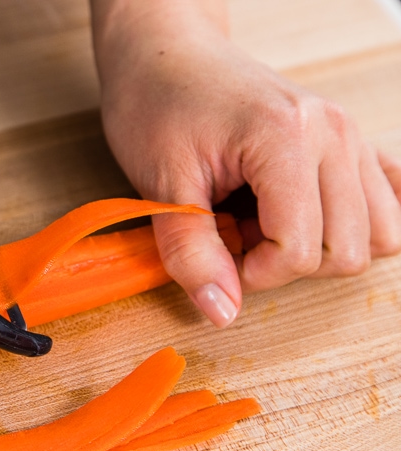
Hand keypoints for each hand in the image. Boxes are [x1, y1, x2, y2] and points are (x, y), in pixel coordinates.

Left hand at [91, 0, 400, 326]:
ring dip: (318, 246)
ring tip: (262, 222)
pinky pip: (387, 198)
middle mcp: (334, 133)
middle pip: (346, 249)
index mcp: (287, 139)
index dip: (255, 272)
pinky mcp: (348, 139)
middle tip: (234, 235)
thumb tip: (223, 313)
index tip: (217, 253)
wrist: (164, 54)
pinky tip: (306, 212)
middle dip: (284, 263)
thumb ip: (191, 252)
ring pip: (378, 233)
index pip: (302, 249)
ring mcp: (349, 134)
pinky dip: (353, 221)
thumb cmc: (156, 106)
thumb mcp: (160, 183)